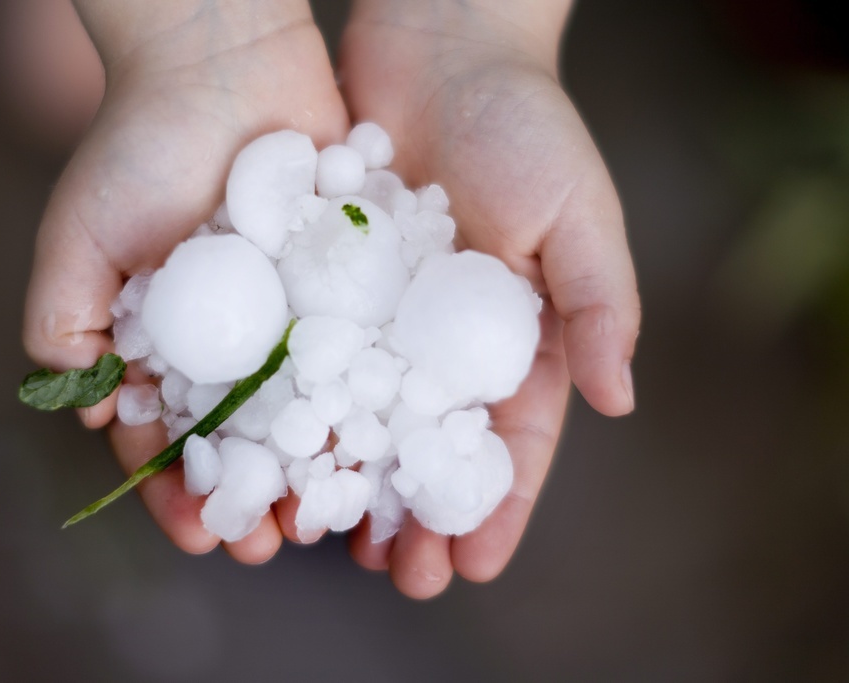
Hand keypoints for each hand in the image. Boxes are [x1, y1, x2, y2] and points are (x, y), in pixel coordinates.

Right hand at [23, 0, 347, 562]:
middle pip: (248, 440)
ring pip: (309, 410)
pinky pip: (360, 352)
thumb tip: (88, 411)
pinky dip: (369, 399)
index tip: (202, 534)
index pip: (170, 438)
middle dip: (260, 494)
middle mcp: (234, 339)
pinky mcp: (347, 284)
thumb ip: (62, 323)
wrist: (222, 61)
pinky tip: (384, 441)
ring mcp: (294, 315)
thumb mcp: (76, 236)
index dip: (179, 492)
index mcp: (168, 343)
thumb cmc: (138, 143)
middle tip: (277, 542)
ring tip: (335, 515)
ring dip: (319, 466)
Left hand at [338, 0, 640, 597]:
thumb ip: (598, 302)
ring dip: (354, 482)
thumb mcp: (576, 210)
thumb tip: (621, 400)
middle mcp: (448, 339)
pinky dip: (300, 412)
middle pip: (433, 447)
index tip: (472, 566)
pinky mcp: (329, 286)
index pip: (513, 440)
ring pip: (367, 420)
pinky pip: (311, 360)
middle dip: (419, 513)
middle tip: (398, 576)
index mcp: (518, 335)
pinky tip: (280, 456)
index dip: (497, 507)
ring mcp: (385, 318)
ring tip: (332, 541)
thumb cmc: (522, 122)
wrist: (436, 48)